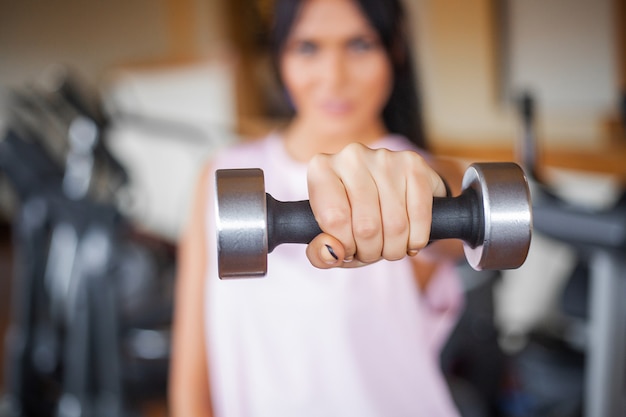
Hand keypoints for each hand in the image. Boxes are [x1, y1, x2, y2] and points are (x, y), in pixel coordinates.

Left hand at [305, 143, 448, 268]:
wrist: (391, 192)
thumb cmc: (354, 219)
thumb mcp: (331, 239)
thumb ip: (320, 253)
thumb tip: (334, 253)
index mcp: (322, 170)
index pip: (334, 220)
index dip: (344, 246)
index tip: (348, 249)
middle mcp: (351, 156)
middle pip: (367, 226)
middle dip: (370, 251)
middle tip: (370, 251)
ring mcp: (385, 158)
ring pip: (395, 225)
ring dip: (394, 249)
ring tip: (388, 247)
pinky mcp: (414, 164)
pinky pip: (420, 216)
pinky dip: (416, 239)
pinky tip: (409, 239)